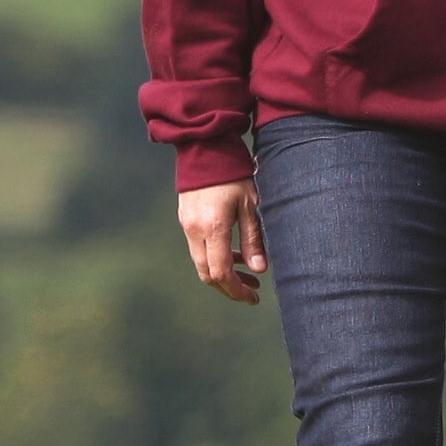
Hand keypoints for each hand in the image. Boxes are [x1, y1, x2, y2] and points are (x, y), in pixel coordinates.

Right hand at [178, 176, 263, 303]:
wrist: (205, 148)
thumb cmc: (233, 173)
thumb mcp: (250, 205)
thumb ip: (253, 239)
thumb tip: (259, 270)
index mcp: (213, 228)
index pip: (220, 273)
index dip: (237, 290)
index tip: (253, 297)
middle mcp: (195, 230)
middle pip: (207, 274)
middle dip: (229, 287)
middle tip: (252, 291)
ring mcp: (187, 225)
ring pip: (201, 263)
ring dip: (223, 273)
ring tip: (249, 274)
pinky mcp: (186, 219)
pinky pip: (198, 248)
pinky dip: (215, 257)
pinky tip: (234, 254)